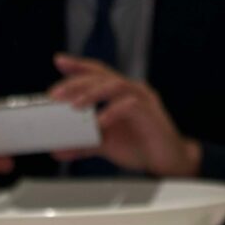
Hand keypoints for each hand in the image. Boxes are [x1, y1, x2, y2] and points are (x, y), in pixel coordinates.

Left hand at [49, 54, 200, 176]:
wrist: (168, 162)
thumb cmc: (142, 147)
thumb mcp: (106, 145)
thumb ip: (83, 144)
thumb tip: (59, 150)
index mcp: (120, 94)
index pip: (97, 73)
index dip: (79, 66)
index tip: (59, 61)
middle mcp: (131, 90)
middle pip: (101, 76)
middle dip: (76, 82)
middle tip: (56, 93)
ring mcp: (142, 99)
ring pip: (114, 85)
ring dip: (92, 94)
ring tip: (75, 105)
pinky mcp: (150, 112)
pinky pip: (129, 105)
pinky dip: (113, 112)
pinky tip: (100, 122)